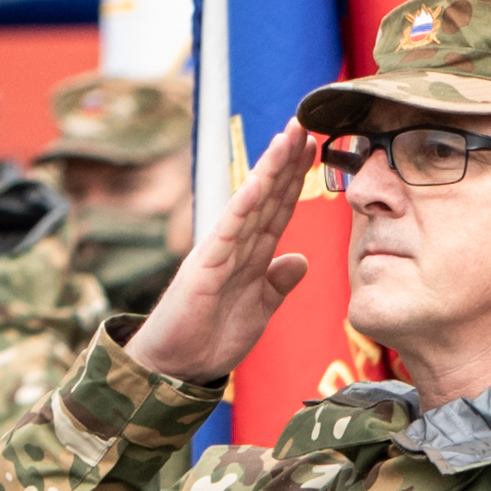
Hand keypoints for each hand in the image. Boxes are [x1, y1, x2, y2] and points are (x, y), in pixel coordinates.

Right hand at [123, 143, 324, 385]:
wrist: (176, 367)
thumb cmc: (211, 338)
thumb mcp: (259, 310)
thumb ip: (277, 284)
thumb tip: (300, 260)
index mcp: (250, 255)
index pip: (278, 208)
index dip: (295, 178)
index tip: (314, 147)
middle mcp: (235, 245)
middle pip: (267, 195)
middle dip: (287, 160)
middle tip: (306, 123)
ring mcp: (219, 252)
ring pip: (250, 202)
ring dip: (270, 169)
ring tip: (289, 136)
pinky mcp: (204, 266)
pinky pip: (228, 230)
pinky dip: (243, 204)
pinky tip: (259, 180)